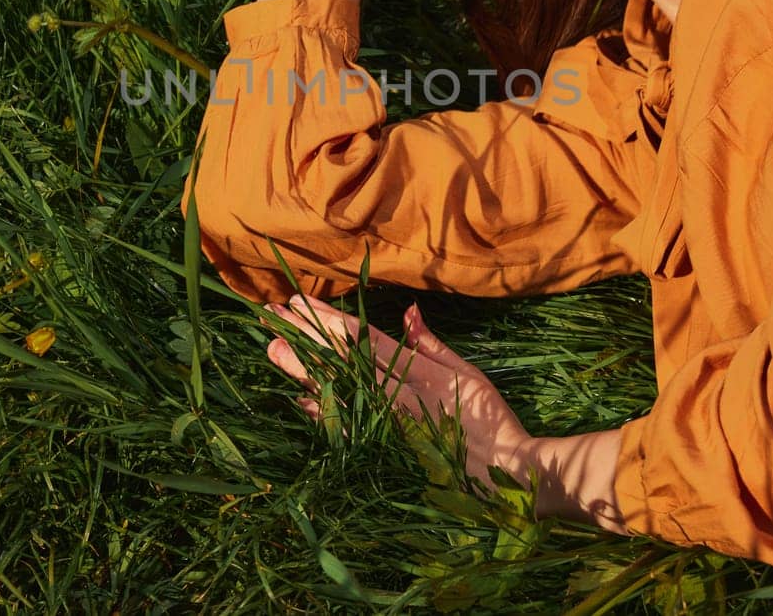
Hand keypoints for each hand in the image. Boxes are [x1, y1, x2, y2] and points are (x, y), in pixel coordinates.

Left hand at [261, 293, 533, 494]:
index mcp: (412, 369)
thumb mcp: (464, 373)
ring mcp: (385, 422)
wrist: (502, 471)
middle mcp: (392, 393)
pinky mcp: (386, 448)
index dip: (325, 318)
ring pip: (335, 388)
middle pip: (337, 358)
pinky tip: (299, 398)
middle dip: (302, 335)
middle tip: (269, 316)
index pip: (357, 336)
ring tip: (271, 348)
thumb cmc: (488, 419)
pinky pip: (346, 427)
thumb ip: (431, 344)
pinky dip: (322, 412)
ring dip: (301, 368)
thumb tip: (407, 312)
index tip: (297, 301)